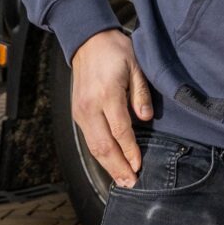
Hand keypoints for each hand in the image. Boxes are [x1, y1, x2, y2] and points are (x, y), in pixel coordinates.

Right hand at [70, 28, 154, 186]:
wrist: (87, 41)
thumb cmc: (115, 51)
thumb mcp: (136, 66)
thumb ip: (141, 93)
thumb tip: (146, 118)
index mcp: (107, 94)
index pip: (120, 130)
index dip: (130, 150)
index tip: (139, 165)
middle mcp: (90, 107)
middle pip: (103, 145)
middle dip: (117, 167)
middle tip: (130, 183)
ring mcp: (80, 112)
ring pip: (93, 146)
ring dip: (107, 165)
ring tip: (121, 180)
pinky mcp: (77, 114)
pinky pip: (89, 139)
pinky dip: (100, 154)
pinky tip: (110, 163)